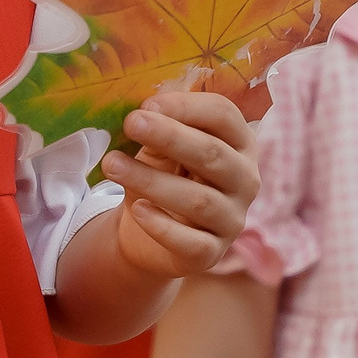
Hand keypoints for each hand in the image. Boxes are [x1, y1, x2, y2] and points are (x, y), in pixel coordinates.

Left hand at [103, 88, 257, 280]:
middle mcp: (244, 180)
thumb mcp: (161, 149)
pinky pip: (191, 242)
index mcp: (238, 142)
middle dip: (169, 136)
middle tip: (131, 123)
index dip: (186, 106)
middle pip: (213, 154)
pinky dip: (162, 226)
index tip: (146, 104)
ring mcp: (232, 220)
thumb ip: (158, 130)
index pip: (223, 115)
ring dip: (151, 180)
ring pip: (198, 200)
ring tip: (112, 165)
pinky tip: (137, 210)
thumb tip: (141, 111)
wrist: (149, 234)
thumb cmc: (162, 175)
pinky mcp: (212, 253)